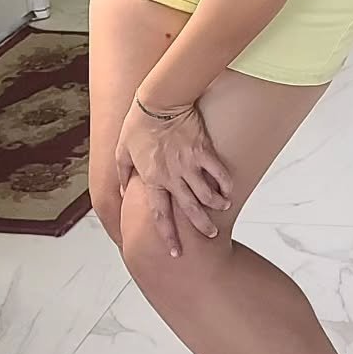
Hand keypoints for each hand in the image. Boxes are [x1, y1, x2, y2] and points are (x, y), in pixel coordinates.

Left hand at [115, 101, 232, 257]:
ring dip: (216, 205)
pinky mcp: (203, 151)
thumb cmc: (139, 122)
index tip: (175, 252)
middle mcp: (172, 176)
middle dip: (201, 226)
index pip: (160, 215)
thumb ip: (123, 172)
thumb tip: (124, 191)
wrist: (160, 100)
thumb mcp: (122, 150)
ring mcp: (189, 164)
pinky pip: (219, 172)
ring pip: (207, 194)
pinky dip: (226, 183)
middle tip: (210, 235)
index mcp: (153, 179)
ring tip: (223, 209)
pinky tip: (230, 189)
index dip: (168, 236)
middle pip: (189, 210)